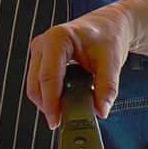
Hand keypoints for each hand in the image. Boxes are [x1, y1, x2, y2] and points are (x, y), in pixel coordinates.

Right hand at [26, 4, 143, 121]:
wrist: (109, 25)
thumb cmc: (109, 37)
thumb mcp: (112, 62)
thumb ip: (107, 88)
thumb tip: (101, 111)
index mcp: (58, 38)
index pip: (49, 76)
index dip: (51, 102)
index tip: (56, 120)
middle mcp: (43, 42)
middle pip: (37, 83)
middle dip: (47, 106)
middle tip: (63, 123)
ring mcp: (39, 50)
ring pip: (34, 85)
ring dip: (47, 102)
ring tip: (67, 113)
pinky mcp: (41, 58)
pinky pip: (38, 83)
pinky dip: (49, 96)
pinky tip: (64, 102)